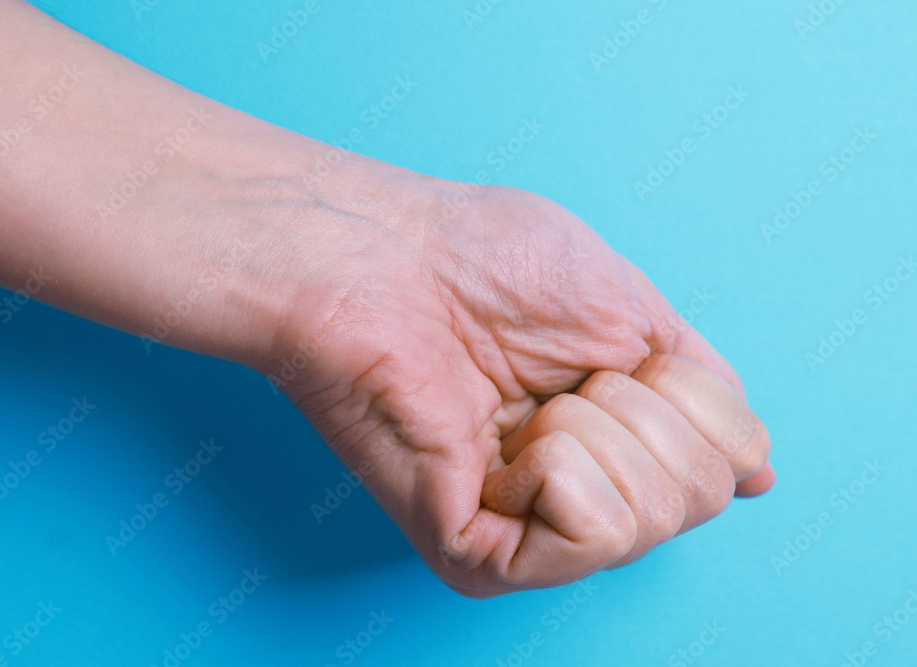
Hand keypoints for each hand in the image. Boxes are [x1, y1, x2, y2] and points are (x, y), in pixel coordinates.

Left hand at [263, 169, 772, 597]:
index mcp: (613, 437)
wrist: (380, 258)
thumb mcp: (627, 308)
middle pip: (702, 495)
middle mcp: (577, 494)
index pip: (729, 465)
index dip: (692, 397)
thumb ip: (699, 391)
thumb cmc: (481, 260)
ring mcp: (527, 531)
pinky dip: (563, 465)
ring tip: (519, 403)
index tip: (616, 355)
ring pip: (655, 516)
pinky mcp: (477, 554)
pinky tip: (500, 442)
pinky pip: (593, 533)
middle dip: (645, 408)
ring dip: (598, 427)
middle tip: (556, 375)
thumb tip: (758, 470)